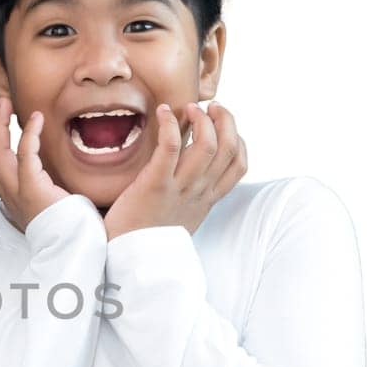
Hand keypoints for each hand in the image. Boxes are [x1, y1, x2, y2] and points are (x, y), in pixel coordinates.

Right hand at [0, 96, 67, 230]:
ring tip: (5, 102)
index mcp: (10, 195)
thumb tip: (49, 168)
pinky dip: (29, 134)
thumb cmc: (69, 226)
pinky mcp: (33, 191)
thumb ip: (43, 184)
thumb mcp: (48, 202)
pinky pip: (25, 156)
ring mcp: (18, 193)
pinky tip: (38, 118)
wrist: (73, 248)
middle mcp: (8, 194)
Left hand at [103, 102, 246, 239]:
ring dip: (201, 118)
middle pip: (229, 148)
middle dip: (225, 119)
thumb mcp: (181, 216)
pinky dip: (170, 124)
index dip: (238, 137)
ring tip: (188, 107)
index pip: (239, 164)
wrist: (127, 260)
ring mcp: (179, 189)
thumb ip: (191, 194)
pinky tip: (163, 111)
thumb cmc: (147, 235)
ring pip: (207, 145)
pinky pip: (171, 147)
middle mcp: (199, 193)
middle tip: (209, 106)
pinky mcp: (155, 186)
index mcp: (206, 200)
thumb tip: (190, 170)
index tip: (223, 123)